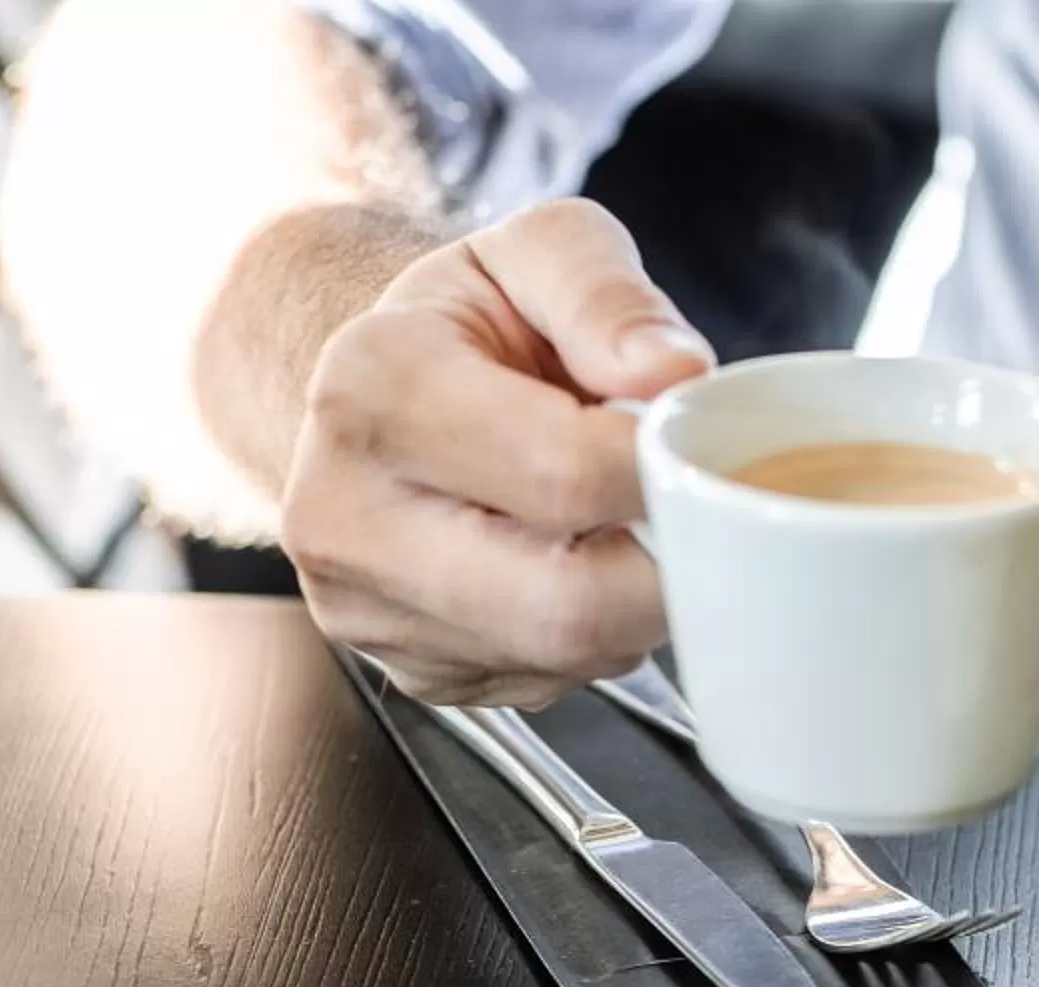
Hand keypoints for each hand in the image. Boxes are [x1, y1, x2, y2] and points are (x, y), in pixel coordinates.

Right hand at [277, 200, 712, 707]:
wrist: (382, 392)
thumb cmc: (473, 324)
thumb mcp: (539, 252)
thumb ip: (608, 293)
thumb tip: (673, 371)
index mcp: (373, 386)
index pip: (562, 474)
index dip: (662, 474)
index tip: (691, 450)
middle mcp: (346, 512)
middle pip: (567, 603)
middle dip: (664, 568)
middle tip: (692, 513)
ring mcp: (370, 609)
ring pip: (570, 656)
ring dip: (637, 604)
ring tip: (624, 526)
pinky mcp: (415, 673)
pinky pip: (551, 682)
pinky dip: (599, 636)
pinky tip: (580, 567)